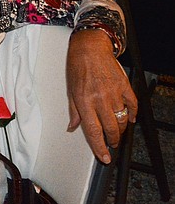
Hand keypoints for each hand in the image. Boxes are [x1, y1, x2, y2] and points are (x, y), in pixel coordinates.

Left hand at [66, 29, 136, 163]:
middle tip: (112, 145)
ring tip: (117, 133)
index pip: (93, 131)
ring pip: (122, 120)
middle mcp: (100, 99)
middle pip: (110, 129)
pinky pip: (133, 105)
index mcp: (84, 101)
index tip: (104, 157)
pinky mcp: (125, 86)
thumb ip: (73, 111)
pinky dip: (133, 114)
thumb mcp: (70, 90)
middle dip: (112, 141)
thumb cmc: (77, 66)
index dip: (99, 147)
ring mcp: (114, 93)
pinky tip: (130, 118)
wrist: (90, 47)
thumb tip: (73, 127)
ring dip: (121, 130)